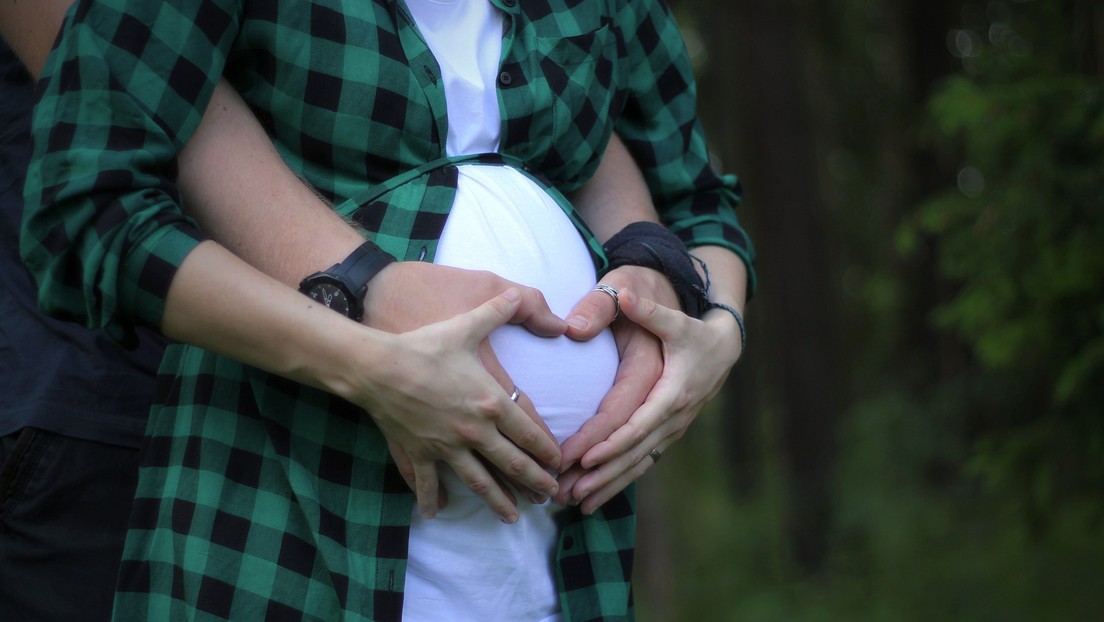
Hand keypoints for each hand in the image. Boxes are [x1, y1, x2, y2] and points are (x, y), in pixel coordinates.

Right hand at [363, 263, 566, 513]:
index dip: (548, 451)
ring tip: (514, 517)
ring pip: (479, 481)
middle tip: (551, 496)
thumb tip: (522, 294)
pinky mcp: (420, 452)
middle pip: (513, 464)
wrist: (377, 366)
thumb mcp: (466, 323)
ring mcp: (446, 446)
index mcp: (491, 402)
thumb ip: (499, 309)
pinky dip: (433, 499)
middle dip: (535, 482)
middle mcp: (474, 431)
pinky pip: (428, 482)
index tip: (560, 463)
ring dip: (499, 501)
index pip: (530, 433)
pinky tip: (438, 513)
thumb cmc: (424, 344)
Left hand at [565, 288, 742, 512]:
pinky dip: (619, 480)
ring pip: (639, 463)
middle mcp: (674, 416)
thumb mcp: (667, 312)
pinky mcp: (666, 433)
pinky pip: (642, 461)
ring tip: (575, 503)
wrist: (723, 342)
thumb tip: (620, 297)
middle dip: (602, 474)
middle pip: (635, 452)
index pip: (637, 422)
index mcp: (672, 390)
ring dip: (608, 485)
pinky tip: (594, 497)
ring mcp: (672, 428)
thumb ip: (639, 307)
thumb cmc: (688, 324)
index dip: (611, 442)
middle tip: (567, 492)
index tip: (583, 458)